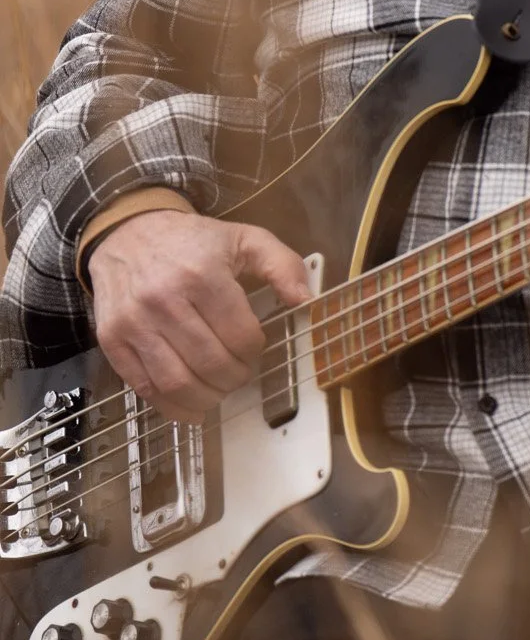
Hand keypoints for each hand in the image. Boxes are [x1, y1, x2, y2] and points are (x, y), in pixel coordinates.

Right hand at [88, 210, 312, 421]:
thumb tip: (306, 301)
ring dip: (206, 398)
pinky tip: (190, 406)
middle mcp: (164, 299)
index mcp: (202, 273)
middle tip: (240, 373)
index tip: (255, 347)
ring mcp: (134, 322)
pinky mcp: (112, 340)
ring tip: (218, 391)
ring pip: (177, 382)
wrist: (126, 232)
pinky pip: (144, 388)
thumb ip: (281, 265)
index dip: (255, 351)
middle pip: (210, 363)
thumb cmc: (191, 240)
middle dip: (234, 378)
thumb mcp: (243, 237)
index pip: (240, 335)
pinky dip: (171, 407)